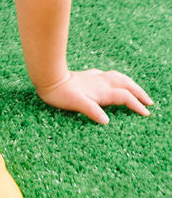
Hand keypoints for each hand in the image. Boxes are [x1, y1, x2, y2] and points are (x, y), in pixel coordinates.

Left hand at [37, 68, 152, 125]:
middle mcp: (101, 83)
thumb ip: (92, 111)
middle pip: (126, 84)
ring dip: (130, 84)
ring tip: (137, 90)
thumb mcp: (76, 104)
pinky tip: (111, 80)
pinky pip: (106, 75)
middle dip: (139, 92)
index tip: (146, 113)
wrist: (48, 78)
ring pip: (118, 77)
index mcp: (101, 91)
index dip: (136, 105)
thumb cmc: (60, 93)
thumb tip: (106, 121)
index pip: (124, 97)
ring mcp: (94, 78)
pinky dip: (115, 79)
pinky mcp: (87, 76)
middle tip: (149, 101)